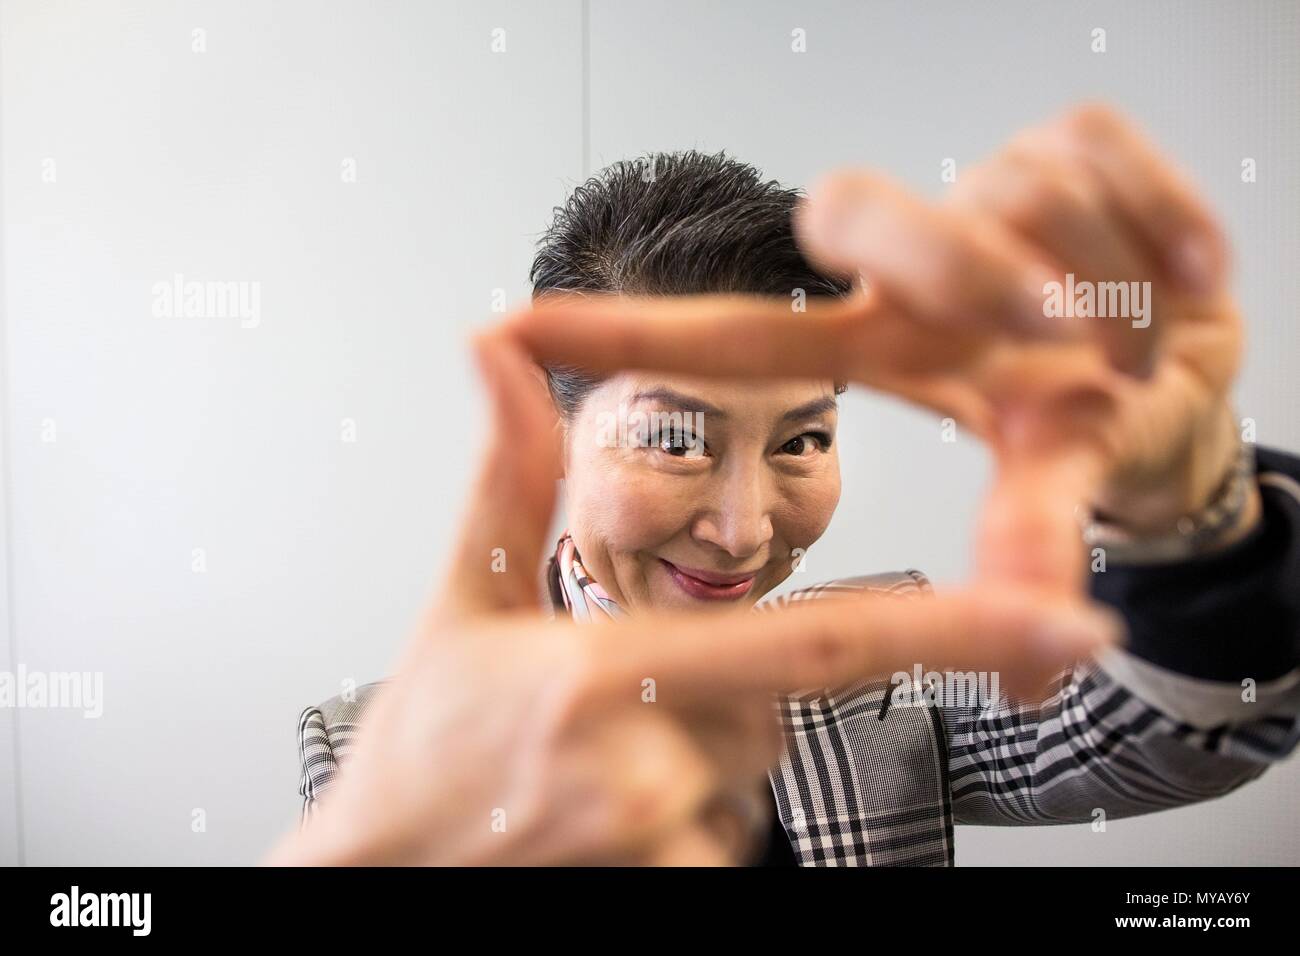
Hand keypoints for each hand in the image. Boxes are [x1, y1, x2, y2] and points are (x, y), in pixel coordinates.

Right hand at [265, 334, 1118, 865]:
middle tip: (607, 707)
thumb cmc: (422, 747)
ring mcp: (669, 843)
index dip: (957, 629)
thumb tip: (499, 351)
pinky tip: (605, 810)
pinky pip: (728, 831)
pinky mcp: (677, 889)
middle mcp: (652, 766)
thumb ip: (508, 475)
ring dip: (699, 751)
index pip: (816, 642)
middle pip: (777, 702)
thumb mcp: (465, 601)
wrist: (380, 880)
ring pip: (751, 769)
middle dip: (725, 688)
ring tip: (591, 765)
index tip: (1066, 621)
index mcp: (608, 673)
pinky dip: (688, 809)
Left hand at [504, 103, 1257, 594]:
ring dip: (1105, 265)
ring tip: (1140, 326)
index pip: (732, 333)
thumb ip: (1027, 548)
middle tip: (1050, 329)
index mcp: (880, 344)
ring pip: (1021, 183)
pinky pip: (1106, 149)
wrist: (1188, 372)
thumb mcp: (1050, 484)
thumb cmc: (1083, 424)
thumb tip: (1019, 667)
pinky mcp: (1073, 147)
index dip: (628, 329)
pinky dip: (1165, 217)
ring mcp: (986, 202)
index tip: (517, 322)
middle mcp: (911, 269)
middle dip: (964, 259)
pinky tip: (1187, 273)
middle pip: (865, 209)